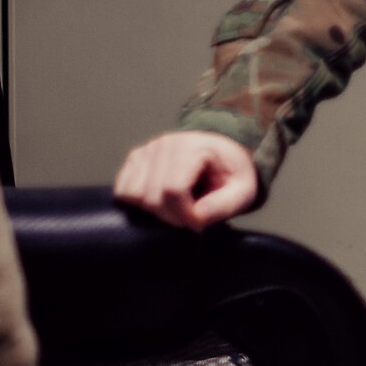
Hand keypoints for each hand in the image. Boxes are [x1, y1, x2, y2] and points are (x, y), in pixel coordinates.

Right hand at [114, 130, 258, 228]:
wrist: (224, 152)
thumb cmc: (232, 172)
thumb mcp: (243, 191)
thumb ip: (222, 207)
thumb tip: (194, 219)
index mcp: (193, 147)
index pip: (172, 191)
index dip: (183, 215)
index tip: (198, 221)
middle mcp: (165, 144)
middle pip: (151, 196)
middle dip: (170, 216)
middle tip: (189, 214)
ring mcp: (148, 149)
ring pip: (133, 195)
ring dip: (153, 210)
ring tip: (176, 206)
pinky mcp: (136, 158)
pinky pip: (123, 189)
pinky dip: (138, 202)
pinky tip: (160, 199)